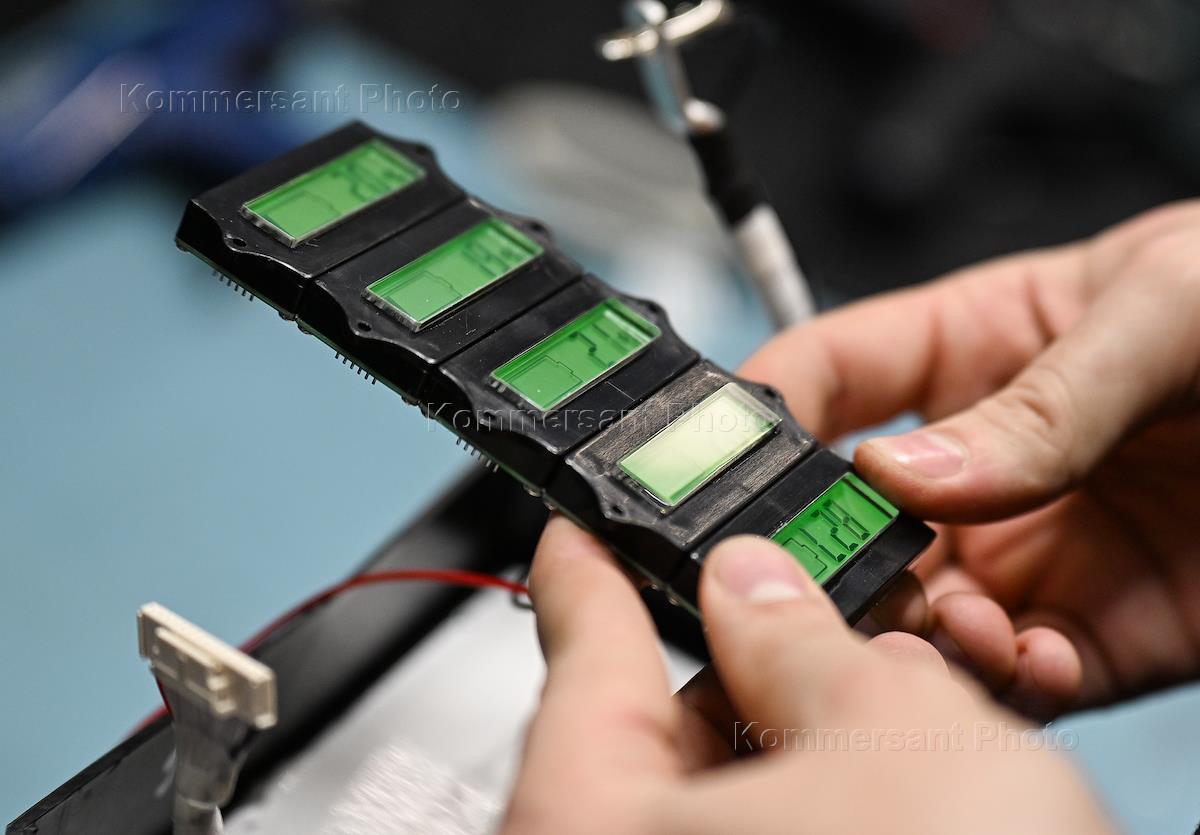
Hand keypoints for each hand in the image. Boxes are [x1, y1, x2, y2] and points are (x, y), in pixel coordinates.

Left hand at [502, 518, 1113, 834]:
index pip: (573, 642)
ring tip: (887, 702)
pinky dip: (815, 809)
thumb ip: (804, 642)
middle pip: (655, 729)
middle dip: (743, 661)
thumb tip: (756, 586)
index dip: (590, 561)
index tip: (584, 524)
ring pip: (720, 799)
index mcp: (587, 821)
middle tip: (803, 610)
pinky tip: (889, 789)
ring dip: (800, 740)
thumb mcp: (892, 740)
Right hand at [739, 200, 1199, 717]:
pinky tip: (1022, 661)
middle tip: (820, 579)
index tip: (720, 462)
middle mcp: (984, 462)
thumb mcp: (1161, 311)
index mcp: (972, 349)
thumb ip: (1035, 400)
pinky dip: (999, 685)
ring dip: (907, 632)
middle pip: (848, 518)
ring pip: (916, 611)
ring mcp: (1034, 549)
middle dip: (822, 555)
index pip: (824, 378)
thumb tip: (902, 471)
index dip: (757, 416)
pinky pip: (1015, 674)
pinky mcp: (1099, 630)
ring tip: (950, 624)